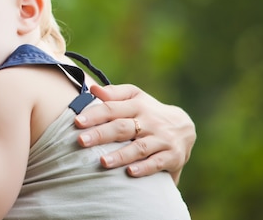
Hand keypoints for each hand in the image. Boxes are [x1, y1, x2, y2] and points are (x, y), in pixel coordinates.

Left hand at [75, 83, 195, 183]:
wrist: (185, 128)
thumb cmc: (149, 111)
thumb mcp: (135, 97)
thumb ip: (114, 94)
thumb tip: (93, 89)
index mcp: (138, 105)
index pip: (113, 108)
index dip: (94, 115)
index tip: (77, 121)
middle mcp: (150, 121)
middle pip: (122, 128)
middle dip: (101, 135)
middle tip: (81, 141)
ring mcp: (162, 139)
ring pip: (139, 147)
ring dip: (120, 155)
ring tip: (102, 162)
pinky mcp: (172, 156)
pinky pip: (157, 163)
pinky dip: (144, 168)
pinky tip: (129, 173)